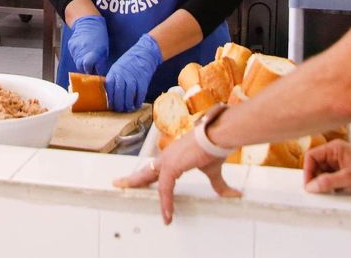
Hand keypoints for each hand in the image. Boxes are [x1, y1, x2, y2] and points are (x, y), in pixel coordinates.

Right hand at [65, 15, 109, 74]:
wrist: (88, 22)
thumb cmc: (99, 35)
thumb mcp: (104, 49)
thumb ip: (100, 62)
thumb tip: (98, 72)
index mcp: (92, 54)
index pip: (89, 69)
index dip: (92, 72)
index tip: (94, 72)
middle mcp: (82, 53)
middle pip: (81, 68)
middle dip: (86, 68)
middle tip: (91, 65)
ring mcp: (75, 49)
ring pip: (77, 62)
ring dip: (82, 62)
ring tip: (87, 55)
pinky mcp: (71, 46)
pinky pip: (73, 55)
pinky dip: (77, 55)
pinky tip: (82, 50)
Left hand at [104, 33, 161, 110]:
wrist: (144, 53)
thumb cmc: (129, 62)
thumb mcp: (117, 68)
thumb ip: (114, 79)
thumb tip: (110, 94)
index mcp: (115, 72)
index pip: (110, 88)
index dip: (110, 98)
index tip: (111, 105)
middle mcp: (123, 75)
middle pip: (119, 93)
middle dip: (118, 104)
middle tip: (119, 110)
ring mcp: (134, 78)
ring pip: (129, 95)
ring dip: (128, 105)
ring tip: (127, 109)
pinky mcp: (143, 80)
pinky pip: (140, 94)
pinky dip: (138, 101)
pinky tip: (136, 105)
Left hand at [114, 128, 240, 223]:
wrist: (219, 135)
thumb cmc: (215, 147)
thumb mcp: (213, 171)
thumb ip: (218, 185)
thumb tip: (232, 194)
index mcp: (175, 156)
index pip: (156, 168)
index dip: (146, 175)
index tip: (135, 178)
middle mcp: (168, 157)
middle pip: (146, 171)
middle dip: (132, 179)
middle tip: (118, 183)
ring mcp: (168, 160)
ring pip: (149, 178)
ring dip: (138, 186)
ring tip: (127, 192)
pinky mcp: (172, 166)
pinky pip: (164, 188)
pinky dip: (165, 202)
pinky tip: (167, 214)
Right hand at [302, 139, 350, 194]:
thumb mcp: (349, 178)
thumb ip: (328, 182)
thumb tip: (311, 186)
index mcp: (335, 149)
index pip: (311, 156)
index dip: (307, 170)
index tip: (309, 185)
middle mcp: (336, 155)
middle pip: (316, 166)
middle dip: (315, 178)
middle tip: (318, 191)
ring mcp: (341, 164)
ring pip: (323, 174)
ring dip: (324, 184)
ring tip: (330, 192)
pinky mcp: (346, 173)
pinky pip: (332, 180)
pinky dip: (332, 187)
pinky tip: (337, 192)